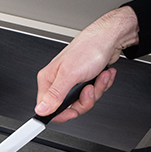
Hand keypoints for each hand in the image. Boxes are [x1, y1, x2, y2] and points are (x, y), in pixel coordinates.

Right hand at [35, 6, 138, 122]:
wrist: (109, 38)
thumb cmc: (88, 49)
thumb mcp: (70, 75)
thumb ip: (55, 95)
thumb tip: (41, 109)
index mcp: (49, 79)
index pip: (48, 108)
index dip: (62, 114)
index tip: (72, 113)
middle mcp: (59, 81)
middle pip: (69, 107)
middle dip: (85, 100)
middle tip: (89, 89)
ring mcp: (73, 81)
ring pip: (83, 100)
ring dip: (96, 90)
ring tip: (98, 77)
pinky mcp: (85, 80)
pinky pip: (93, 93)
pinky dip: (101, 84)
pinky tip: (102, 74)